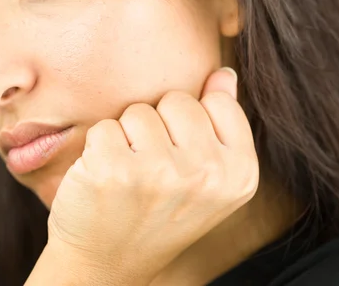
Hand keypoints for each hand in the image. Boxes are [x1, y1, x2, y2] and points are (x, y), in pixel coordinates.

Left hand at [47, 67, 258, 282]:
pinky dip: (98, 149)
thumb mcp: (206, 179)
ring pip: (139, 111)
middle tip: (152, 171)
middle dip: (159, 127)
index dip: (191, 124)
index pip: (219, 101)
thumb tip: (224, 73)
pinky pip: (105, 127)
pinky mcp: (113, 169)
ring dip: (128, 138)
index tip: (182, 159)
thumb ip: (221, 123)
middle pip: (177, 100)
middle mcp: (206, 174)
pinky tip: (104, 181)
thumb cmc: (157, 215)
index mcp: (240, 174)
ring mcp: (159, 172)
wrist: (107, 264)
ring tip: (129, 178)